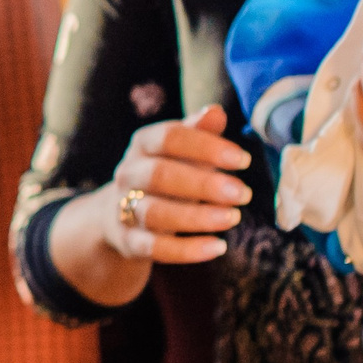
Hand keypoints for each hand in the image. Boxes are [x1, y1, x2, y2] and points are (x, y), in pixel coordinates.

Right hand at [100, 104, 251, 264]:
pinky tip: (218, 247)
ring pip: (156, 213)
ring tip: (233, 218)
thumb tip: (216, 112)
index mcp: (143, 144)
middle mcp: (129, 173)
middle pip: (160, 175)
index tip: (243, 160)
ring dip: (197, 217)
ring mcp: (124, 208)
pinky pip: (155, 248)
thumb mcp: (180, 151)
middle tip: (243, 193)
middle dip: (204, 184)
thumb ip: (199, 133)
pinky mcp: (129, 241)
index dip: (206, 147)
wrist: (118, 214)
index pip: (170, 138)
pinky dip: (187, 250)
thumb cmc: (165, 174)